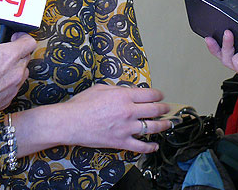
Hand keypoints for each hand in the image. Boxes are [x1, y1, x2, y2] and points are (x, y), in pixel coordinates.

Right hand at [0, 14, 36, 120]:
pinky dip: (5, 82)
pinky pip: (12, 87)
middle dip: (16, 51)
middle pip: (25, 57)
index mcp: (10, 56)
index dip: (22, 36)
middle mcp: (16, 72)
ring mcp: (12, 88)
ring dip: (12, 68)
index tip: (13, 37)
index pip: (30, 42)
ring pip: (20, 73)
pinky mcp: (6, 100)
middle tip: (1, 50)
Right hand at [40, 85, 172, 153]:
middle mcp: (128, 111)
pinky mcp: (120, 142)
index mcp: (124, 95)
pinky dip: (149, 147)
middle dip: (164, 109)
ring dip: (163, 126)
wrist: (70, 122)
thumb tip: (128, 92)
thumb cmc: (82, 104)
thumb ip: (118, 90)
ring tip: (167, 124)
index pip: (150, 94)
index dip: (158, 95)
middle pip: (154, 110)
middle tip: (167, 108)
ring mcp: (126, 128)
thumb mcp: (101, 88)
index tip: (160, 96)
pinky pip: (140, 146)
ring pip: (152, 128)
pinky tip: (154, 146)